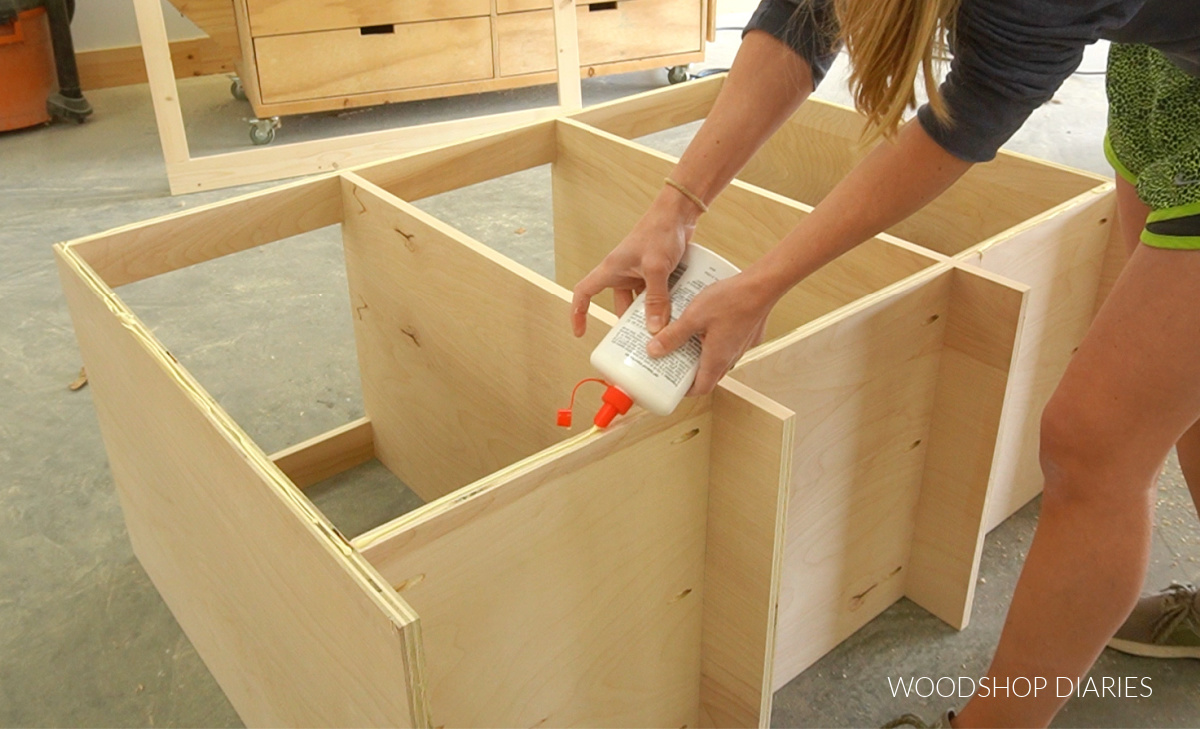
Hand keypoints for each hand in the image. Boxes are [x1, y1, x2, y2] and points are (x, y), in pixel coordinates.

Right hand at [571, 187, 699, 336]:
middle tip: (640, 342)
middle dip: (629, 323)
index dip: (578, 313)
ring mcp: (640, 273)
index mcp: (612, 269)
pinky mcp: (657, 271)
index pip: (584, 293)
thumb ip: (655, 299)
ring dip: (651, 313)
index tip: (581, 332)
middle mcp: (623, 272)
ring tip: (664, 330)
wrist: (679, 211)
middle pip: (620, 305)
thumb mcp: (657, 268)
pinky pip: (657, 293)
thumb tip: (653, 328)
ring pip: (641, 301)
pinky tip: (679, 313)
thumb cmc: (660, 230)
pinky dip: (665, 303)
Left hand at [645, 270, 778, 395]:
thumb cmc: (733, 300)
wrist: (763, 285)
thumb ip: (673, 335)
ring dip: (702, 356)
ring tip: (685, 342)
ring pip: (719, 360)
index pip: (701, 389)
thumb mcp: (693, 316)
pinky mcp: (746, 334)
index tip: (672, 384)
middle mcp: (731, 357)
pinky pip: (728, 345)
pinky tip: (705, 326)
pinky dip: (714, 342)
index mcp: (717, 359)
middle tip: (674, 361)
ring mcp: (741, 346)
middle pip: (709, 376)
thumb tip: (654, 350)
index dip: (685, 390)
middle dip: (691, 373)